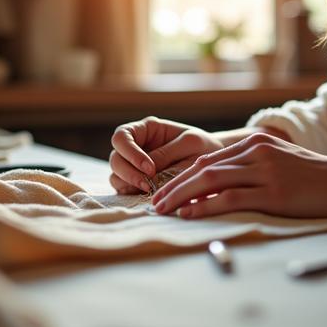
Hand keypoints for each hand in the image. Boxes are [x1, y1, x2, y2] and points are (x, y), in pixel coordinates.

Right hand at [109, 117, 223, 193]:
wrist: (212, 161)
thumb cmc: (202, 146)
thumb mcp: (189, 144)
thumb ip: (167, 154)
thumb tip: (147, 171)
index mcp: (146, 130)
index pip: (122, 137)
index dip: (130, 153)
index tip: (150, 168)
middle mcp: (136, 147)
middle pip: (115, 158)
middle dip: (128, 172)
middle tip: (147, 184)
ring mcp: (134, 166)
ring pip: (116, 176)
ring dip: (128, 184)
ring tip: (149, 191)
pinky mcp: (137, 183)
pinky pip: (124, 189)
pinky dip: (131, 194)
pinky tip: (147, 196)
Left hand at [152, 133, 326, 218]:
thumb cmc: (315, 177)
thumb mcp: (280, 162)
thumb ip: (251, 167)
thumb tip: (218, 185)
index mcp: (255, 143)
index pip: (208, 159)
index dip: (181, 175)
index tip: (164, 191)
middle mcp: (256, 152)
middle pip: (202, 167)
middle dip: (173, 185)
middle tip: (154, 202)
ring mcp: (265, 170)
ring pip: (210, 180)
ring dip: (181, 195)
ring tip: (163, 210)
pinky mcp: (273, 192)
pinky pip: (230, 198)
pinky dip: (205, 205)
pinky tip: (189, 213)